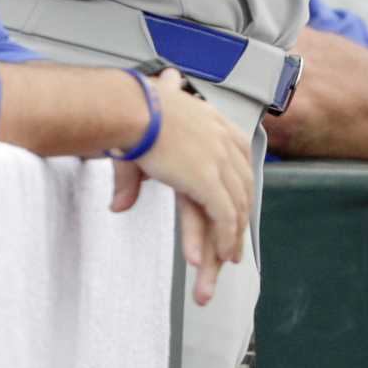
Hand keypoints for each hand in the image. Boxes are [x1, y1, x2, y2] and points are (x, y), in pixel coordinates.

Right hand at [108, 68, 252, 305]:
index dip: (238, 190)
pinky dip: (224, 239)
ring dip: (230, 239)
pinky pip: (224, 217)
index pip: (239, 162)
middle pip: (240, 188)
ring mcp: (218, 161)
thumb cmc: (133, 111)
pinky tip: (221, 256)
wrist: (131, 106)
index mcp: (215, 124)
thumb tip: (127, 185)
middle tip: (233, 246)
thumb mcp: (146, 135)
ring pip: (235, 208)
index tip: (237, 210)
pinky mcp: (207, 180)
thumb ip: (138, 170)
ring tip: (226, 261)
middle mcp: (224, 141)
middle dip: (238, 220)